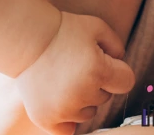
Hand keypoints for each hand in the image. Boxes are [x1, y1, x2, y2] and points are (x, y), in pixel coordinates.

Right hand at [15, 11, 133, 134]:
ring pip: (87, 113)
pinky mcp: (45, 119)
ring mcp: (62, 109)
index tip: (106, 62)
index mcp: (98, 71)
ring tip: (65, 78)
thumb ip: (117, 46)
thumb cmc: (64, 30)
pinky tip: (62, 102)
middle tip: (77, 66)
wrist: (27, 39)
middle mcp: (82, 94)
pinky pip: (68, 130)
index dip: (118, 71)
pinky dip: (67, 120)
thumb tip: (120, 63)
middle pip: (105, 97)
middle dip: (97, 83)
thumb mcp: (97, 27)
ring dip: (82, 99)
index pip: (126, 82)